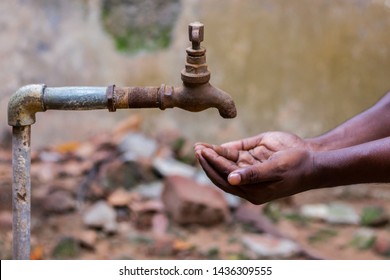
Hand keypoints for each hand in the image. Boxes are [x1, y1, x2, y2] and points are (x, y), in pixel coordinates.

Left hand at [194, 132, 315, 203]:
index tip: (203, 153)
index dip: (213, 166)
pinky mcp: (254, 158)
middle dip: (209, 161)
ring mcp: (250, 170)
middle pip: (222, 173)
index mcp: (253, 191)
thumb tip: (231, 179)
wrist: (313, 159)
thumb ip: (254, 174)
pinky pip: (235, 154)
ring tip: (199, 146)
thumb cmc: (297, 166)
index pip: (226, 179)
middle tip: (196, 149)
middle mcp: (249, 182)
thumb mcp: (276, 169)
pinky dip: (223, 150)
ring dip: (213, 155)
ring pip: (227, 163)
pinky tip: (213, 147)